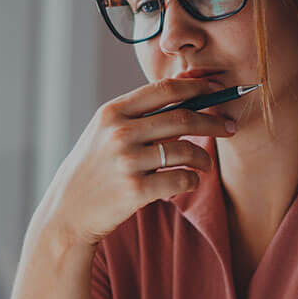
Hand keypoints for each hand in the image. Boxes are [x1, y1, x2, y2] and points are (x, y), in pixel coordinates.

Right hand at [29, 77, 235, 249]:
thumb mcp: (105, 132)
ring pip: (186, 151)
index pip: (164, 89)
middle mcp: (119, 132)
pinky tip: (189, 181)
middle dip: (213, 121)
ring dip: (204, 157)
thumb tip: (185, 90)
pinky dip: (192, 180)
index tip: (218, 88)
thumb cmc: (93, 169)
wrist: (67, 212)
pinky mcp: (135, 190)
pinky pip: (181, 180)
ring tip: (206, 163)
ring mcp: (127, 162)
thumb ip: (138, 113)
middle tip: (230, 127)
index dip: (197, 86)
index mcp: (112, 112)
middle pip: (183, 118)